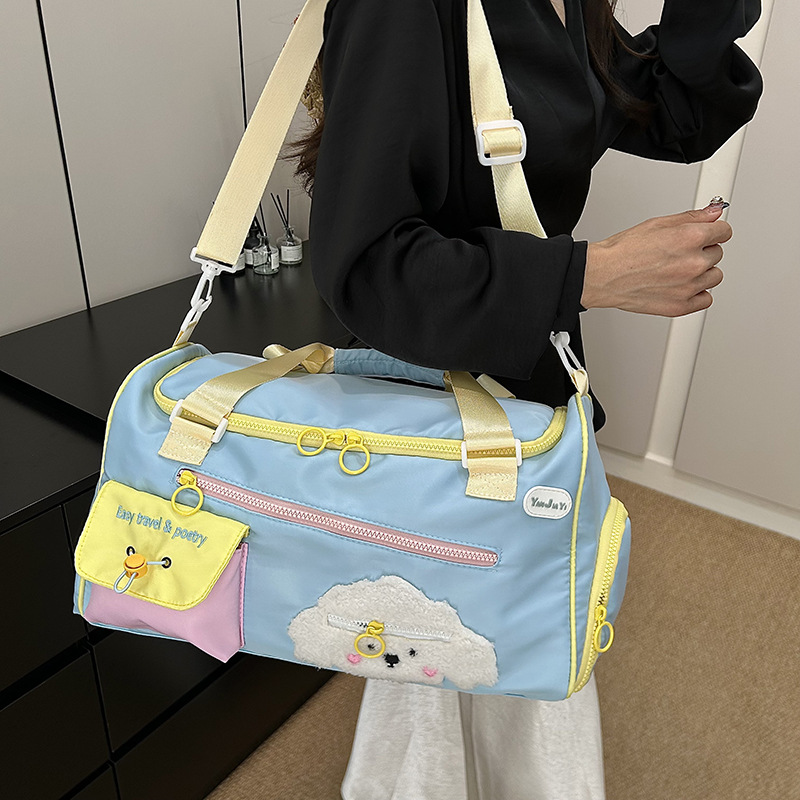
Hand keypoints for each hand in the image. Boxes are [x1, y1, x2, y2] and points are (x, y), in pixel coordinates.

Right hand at [581, 203, 731, 316]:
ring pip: (714, 277)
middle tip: (679, 253)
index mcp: (690, 238)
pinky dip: (696, 294)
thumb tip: (713, 214)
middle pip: (717, 254)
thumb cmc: (623, 251)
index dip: (714, 231)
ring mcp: (688, 287)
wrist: (602, 275)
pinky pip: (706, 299)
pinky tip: (681, 286)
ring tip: (677, 270)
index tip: (707, 234)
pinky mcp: (681, 306)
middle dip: (702, 252)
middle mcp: (693, 263)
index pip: (724, 232)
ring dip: (701, 273)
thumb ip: (691, 218)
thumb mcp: (657, 224)